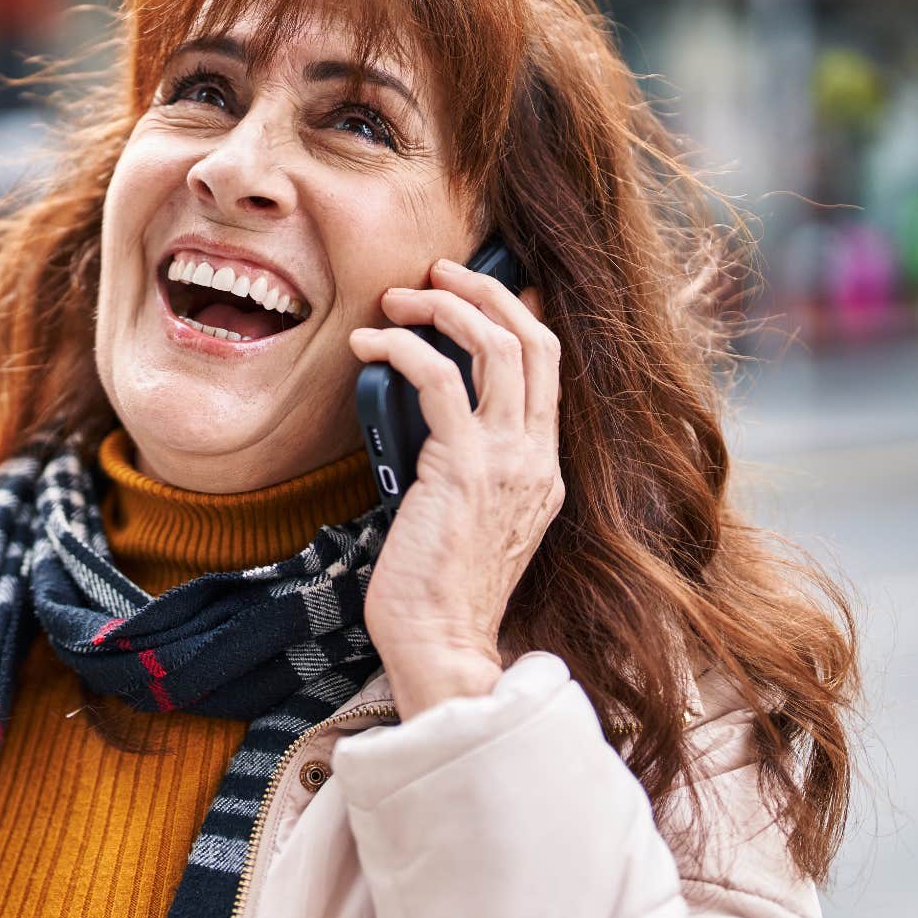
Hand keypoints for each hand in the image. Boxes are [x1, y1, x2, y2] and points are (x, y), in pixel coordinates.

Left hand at [347, 256, 564, 715]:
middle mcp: (536, 459)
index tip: (474, 290)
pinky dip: (401, 346)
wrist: (441, 647)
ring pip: (496, 345)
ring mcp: (507, 462)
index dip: (515, 315)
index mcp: (543, 471)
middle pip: (534, 340)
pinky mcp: (462, 468)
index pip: (548, 368)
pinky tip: (368, 344)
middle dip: (486, 290)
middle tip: (437, 270)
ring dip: (443, 306)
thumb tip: (423, 423)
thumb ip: (463, 470)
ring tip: (395, 298)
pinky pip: (437, 377)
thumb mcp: (465, 520)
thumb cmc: (436, 594)